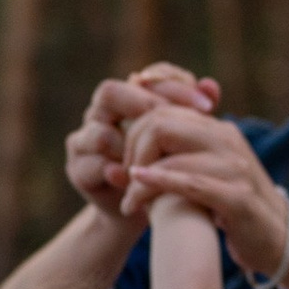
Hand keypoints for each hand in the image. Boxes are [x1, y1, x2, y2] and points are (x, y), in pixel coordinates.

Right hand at [64, 62, 221, 220]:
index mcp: (128, 98)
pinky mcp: (77, 170)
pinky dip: (115, 173)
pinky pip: (92, 166)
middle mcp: (101, 114)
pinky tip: (134, 181)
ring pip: (100, 133)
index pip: (147, 78)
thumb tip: (212, 85)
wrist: (142, 210)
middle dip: (145, 108)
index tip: (207, 106)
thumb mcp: (184, 140)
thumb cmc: (165, 165)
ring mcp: (84, 141)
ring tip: (157, 163)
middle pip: (110, 93)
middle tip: (175, 125)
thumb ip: (195, 112)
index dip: (174, 86)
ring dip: (130, 150)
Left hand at [120, 102, 288, 276]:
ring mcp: (235, 168)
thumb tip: (130, 143)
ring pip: (171, 156)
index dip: (134, 135)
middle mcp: (227, 141)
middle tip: (123, 180)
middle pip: (162, 124)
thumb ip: (176, 156)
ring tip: (129, 203)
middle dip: (133, 150)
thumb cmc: (231, 210)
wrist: (279, 240)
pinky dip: (158, 186)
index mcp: (218, 130)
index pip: (163, 111)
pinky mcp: (237, 198)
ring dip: (139, 182)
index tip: (125, 164)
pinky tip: (137, 193)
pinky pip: (190, 184)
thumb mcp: (206, 173)